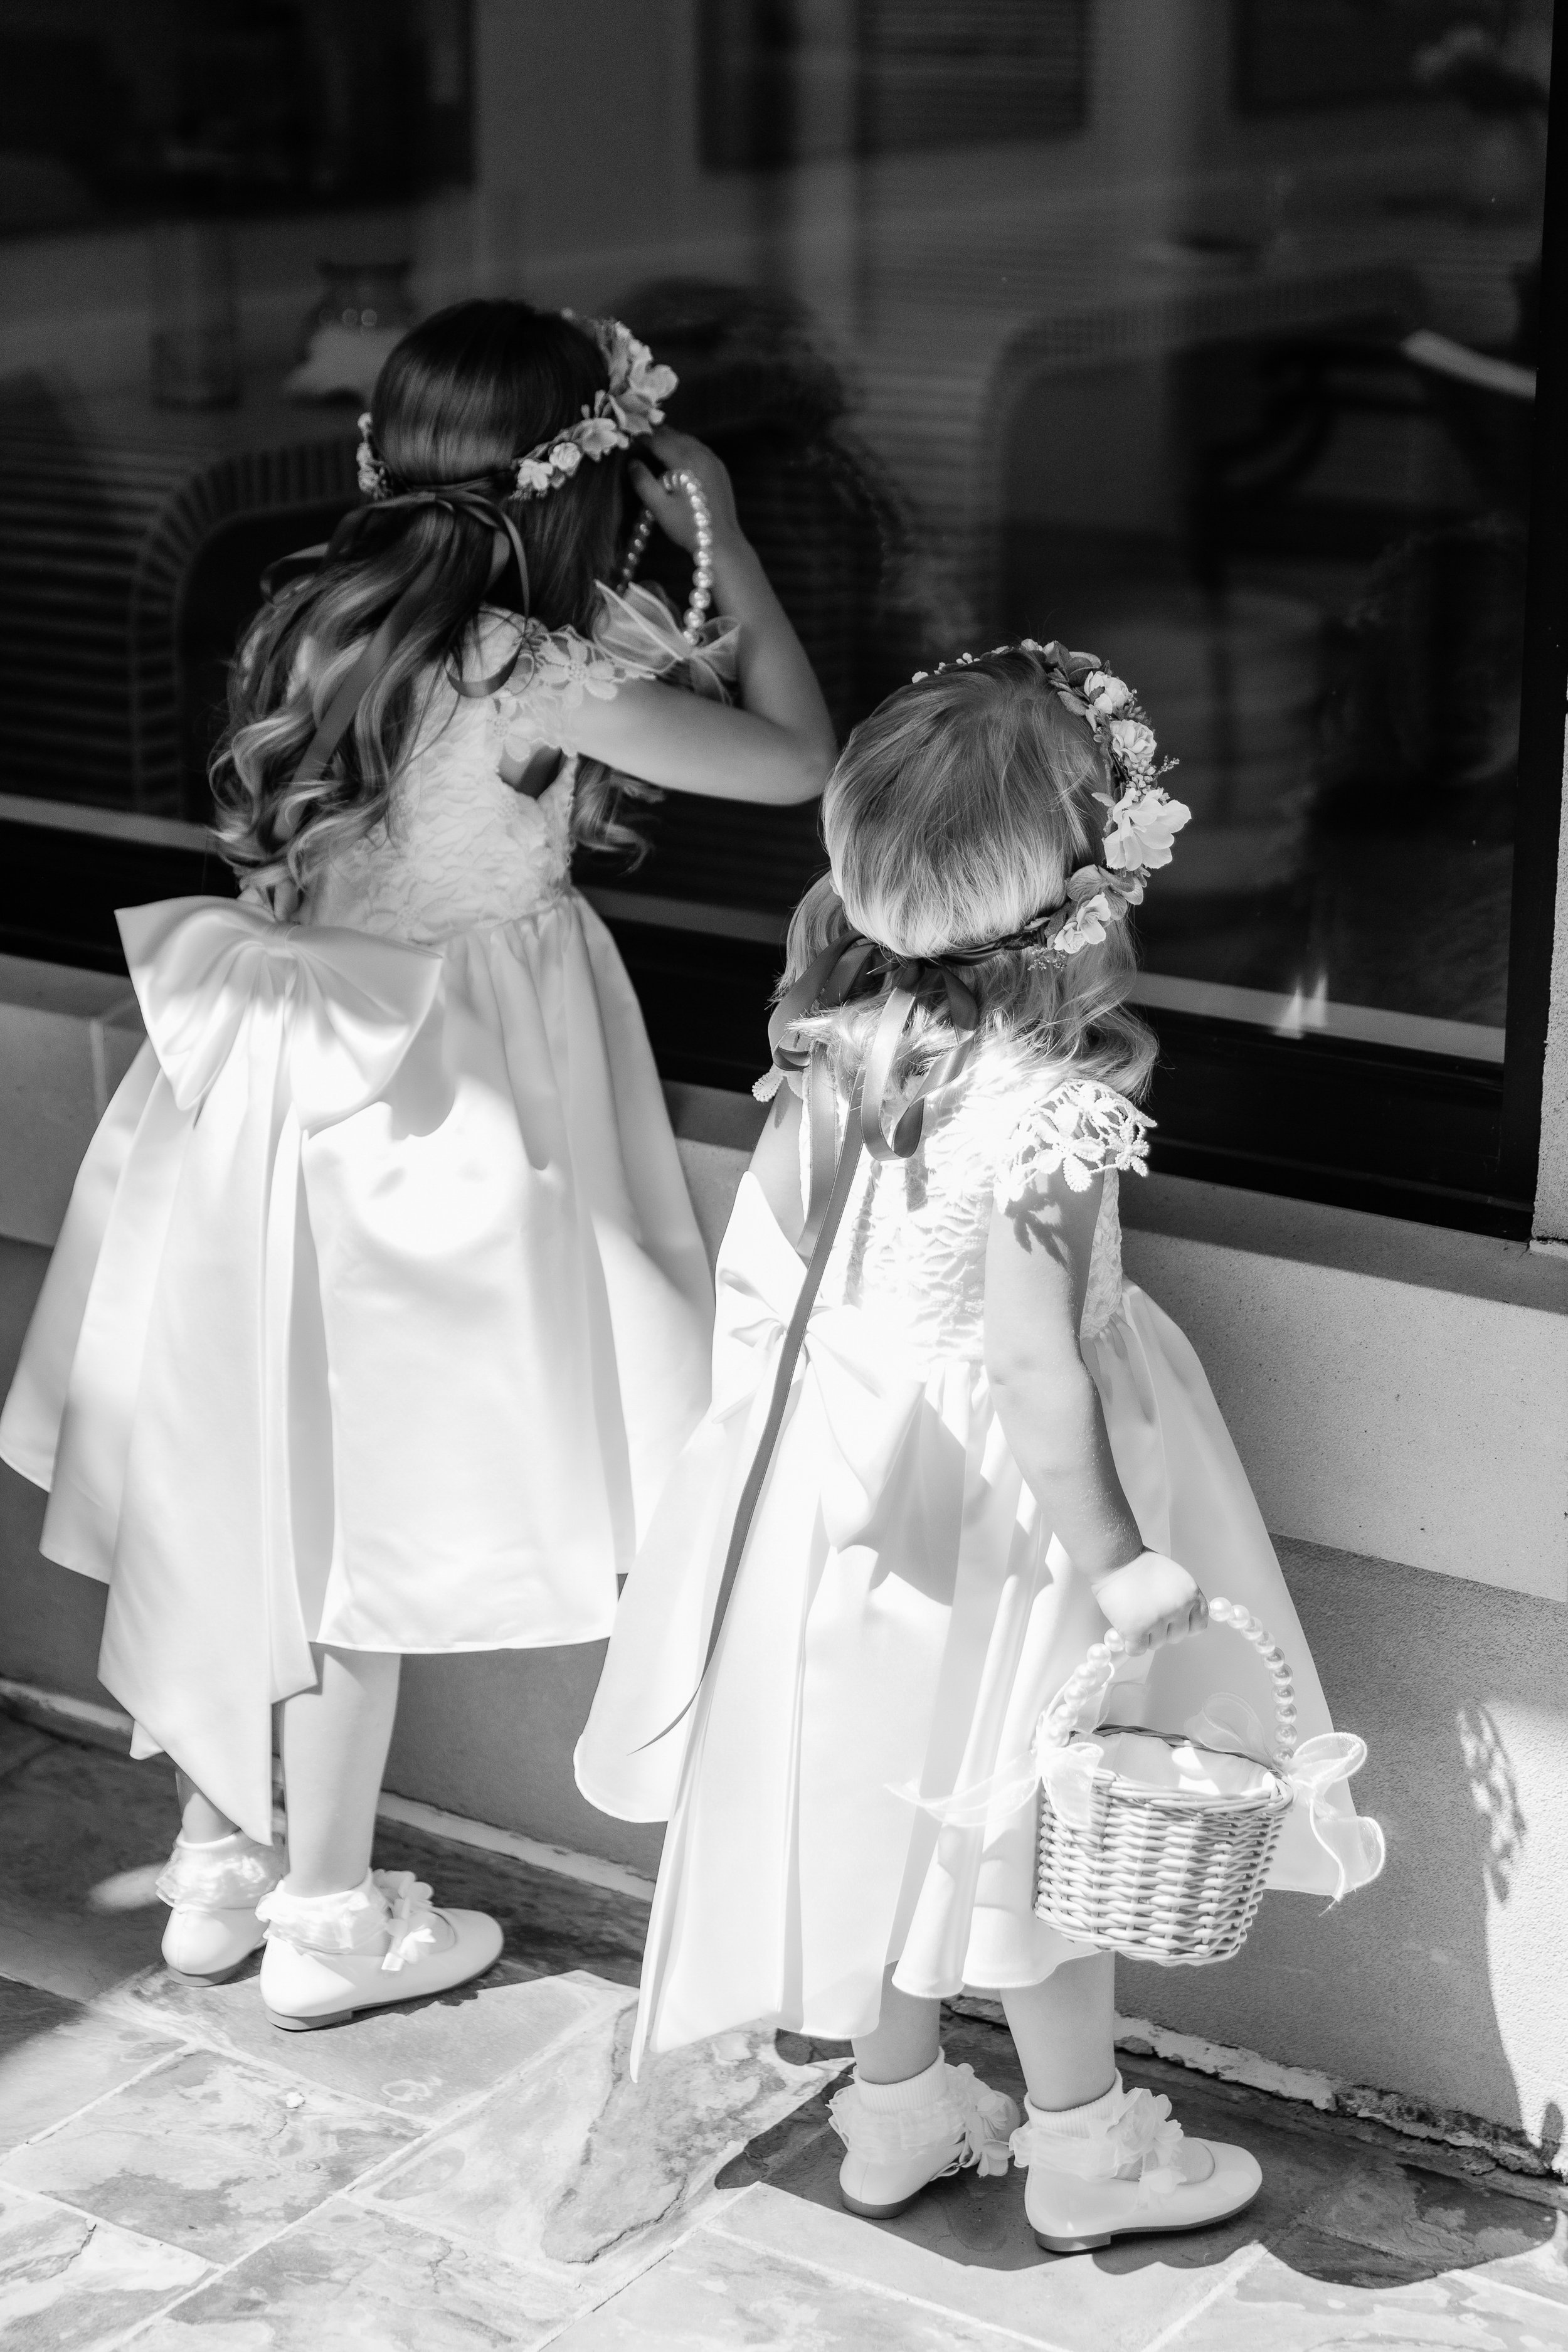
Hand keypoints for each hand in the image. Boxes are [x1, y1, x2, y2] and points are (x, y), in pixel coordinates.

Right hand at [629, 427, 743, 554]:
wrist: (722, 541)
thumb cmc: (687, 526)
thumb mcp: (659, 506)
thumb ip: (642, 481)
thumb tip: (632, 463)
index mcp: (685, 460)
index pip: (658, 439)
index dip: (641, 438)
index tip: (629, 441)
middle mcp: (701, 453)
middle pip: (674, 435)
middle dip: (656, 436)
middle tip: (640, 443)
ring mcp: (713, 459)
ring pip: (688, 439)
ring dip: (671, 440)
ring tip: (656, 449)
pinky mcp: (720, 468)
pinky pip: (699, 449)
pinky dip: (685, 448)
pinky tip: (678, 459)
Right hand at [1092, 1551, 1207, 1654]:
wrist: (1116, 1559)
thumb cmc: (1140, 1564)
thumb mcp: (1174, 1576)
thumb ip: (1182, 1598)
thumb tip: (1181, 1619)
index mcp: (1191, 1594)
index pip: (1199, 1625)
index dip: (1184, 1625)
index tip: (1172, 1622)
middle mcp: (1179, 1608)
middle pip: (1177, 1637)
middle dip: (1163, 1630)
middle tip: (1147, 1614)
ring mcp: (1158, 1620)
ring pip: (1157, 1644)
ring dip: (1145, 1635)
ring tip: (1133, 1615)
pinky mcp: (1137, 1629)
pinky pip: (1137, 1650)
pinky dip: (1131, 1645)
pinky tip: (1126, 1632)